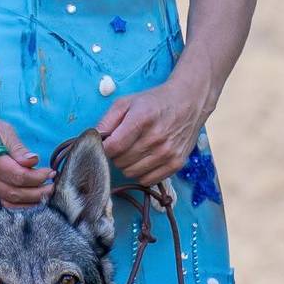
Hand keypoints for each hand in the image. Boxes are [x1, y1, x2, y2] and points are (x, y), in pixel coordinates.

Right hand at [0, 101, 53, 207]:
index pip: (17, 176)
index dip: (36, 177)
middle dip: (36, 192)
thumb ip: (16, 147)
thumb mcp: (0, 128)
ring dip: (28, 203)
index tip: (50, 172)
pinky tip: (29, 202)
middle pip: (13, 193)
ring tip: (44, 195)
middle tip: (51, 187)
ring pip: (7, 204)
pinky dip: (16, 207)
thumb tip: (33, 161)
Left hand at [97, 58, 215, 185]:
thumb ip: (107, 121)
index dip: (105, 148)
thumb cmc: (154, 102)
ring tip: (135, 150)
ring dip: (128, 165)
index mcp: (142, 119)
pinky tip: (146, 159)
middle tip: (124, 144)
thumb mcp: (127, 102)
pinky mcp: (176, 164)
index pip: (113, 147)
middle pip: (120, 162)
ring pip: (131, 173)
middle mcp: (156, 137)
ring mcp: (167, 153)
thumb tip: (94, 140)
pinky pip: (147, 180)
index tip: (107, 144)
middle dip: (117, 155)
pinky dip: (142, 173)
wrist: (189, 102)